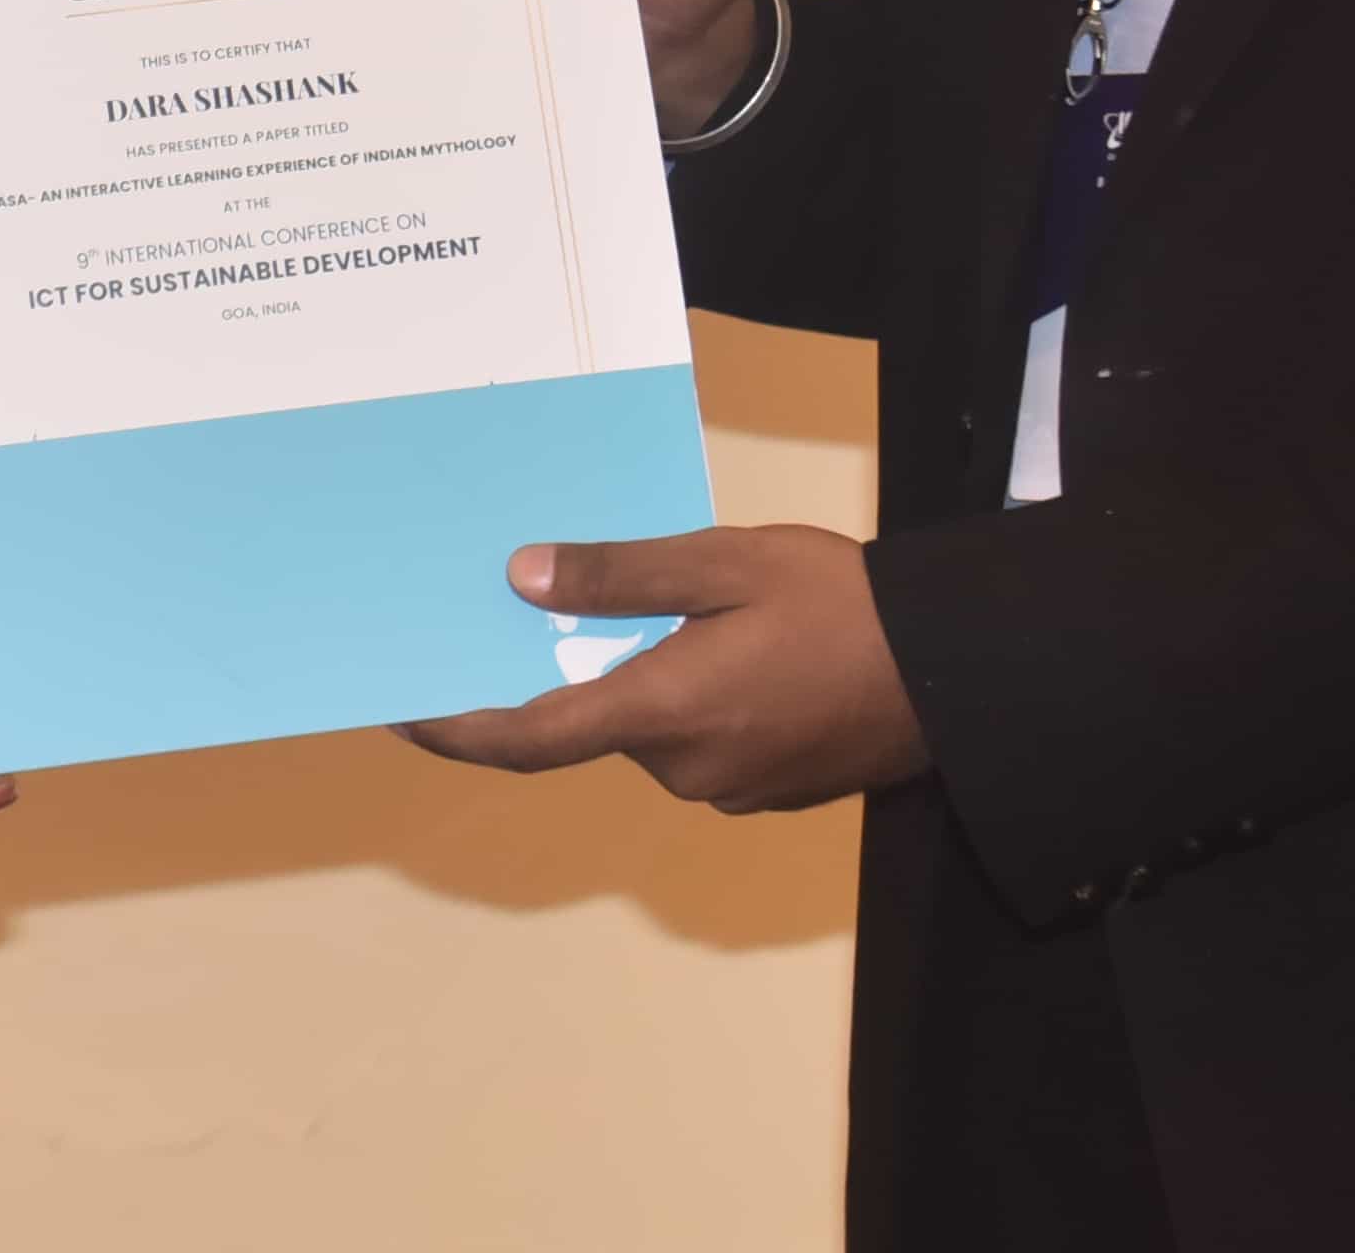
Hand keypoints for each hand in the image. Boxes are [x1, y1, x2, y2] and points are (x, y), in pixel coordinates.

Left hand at [401, 528, 928, 813]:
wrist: (953, 673)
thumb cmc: (839, 605)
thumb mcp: (725, 564)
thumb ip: (621, 576)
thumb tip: (522, 579)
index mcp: (663, 711)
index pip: (529, 737)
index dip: (457, 729)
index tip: (401, 712)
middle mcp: (683, 767)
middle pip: (595, 721)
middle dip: (577, 667)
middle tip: (568, 593)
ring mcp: (727, 788)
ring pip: (651, 729)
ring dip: (644, 679)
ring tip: (678, 607)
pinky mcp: (766, 790)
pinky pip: (700, 743)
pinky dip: (689, 700)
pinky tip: (728, 648)